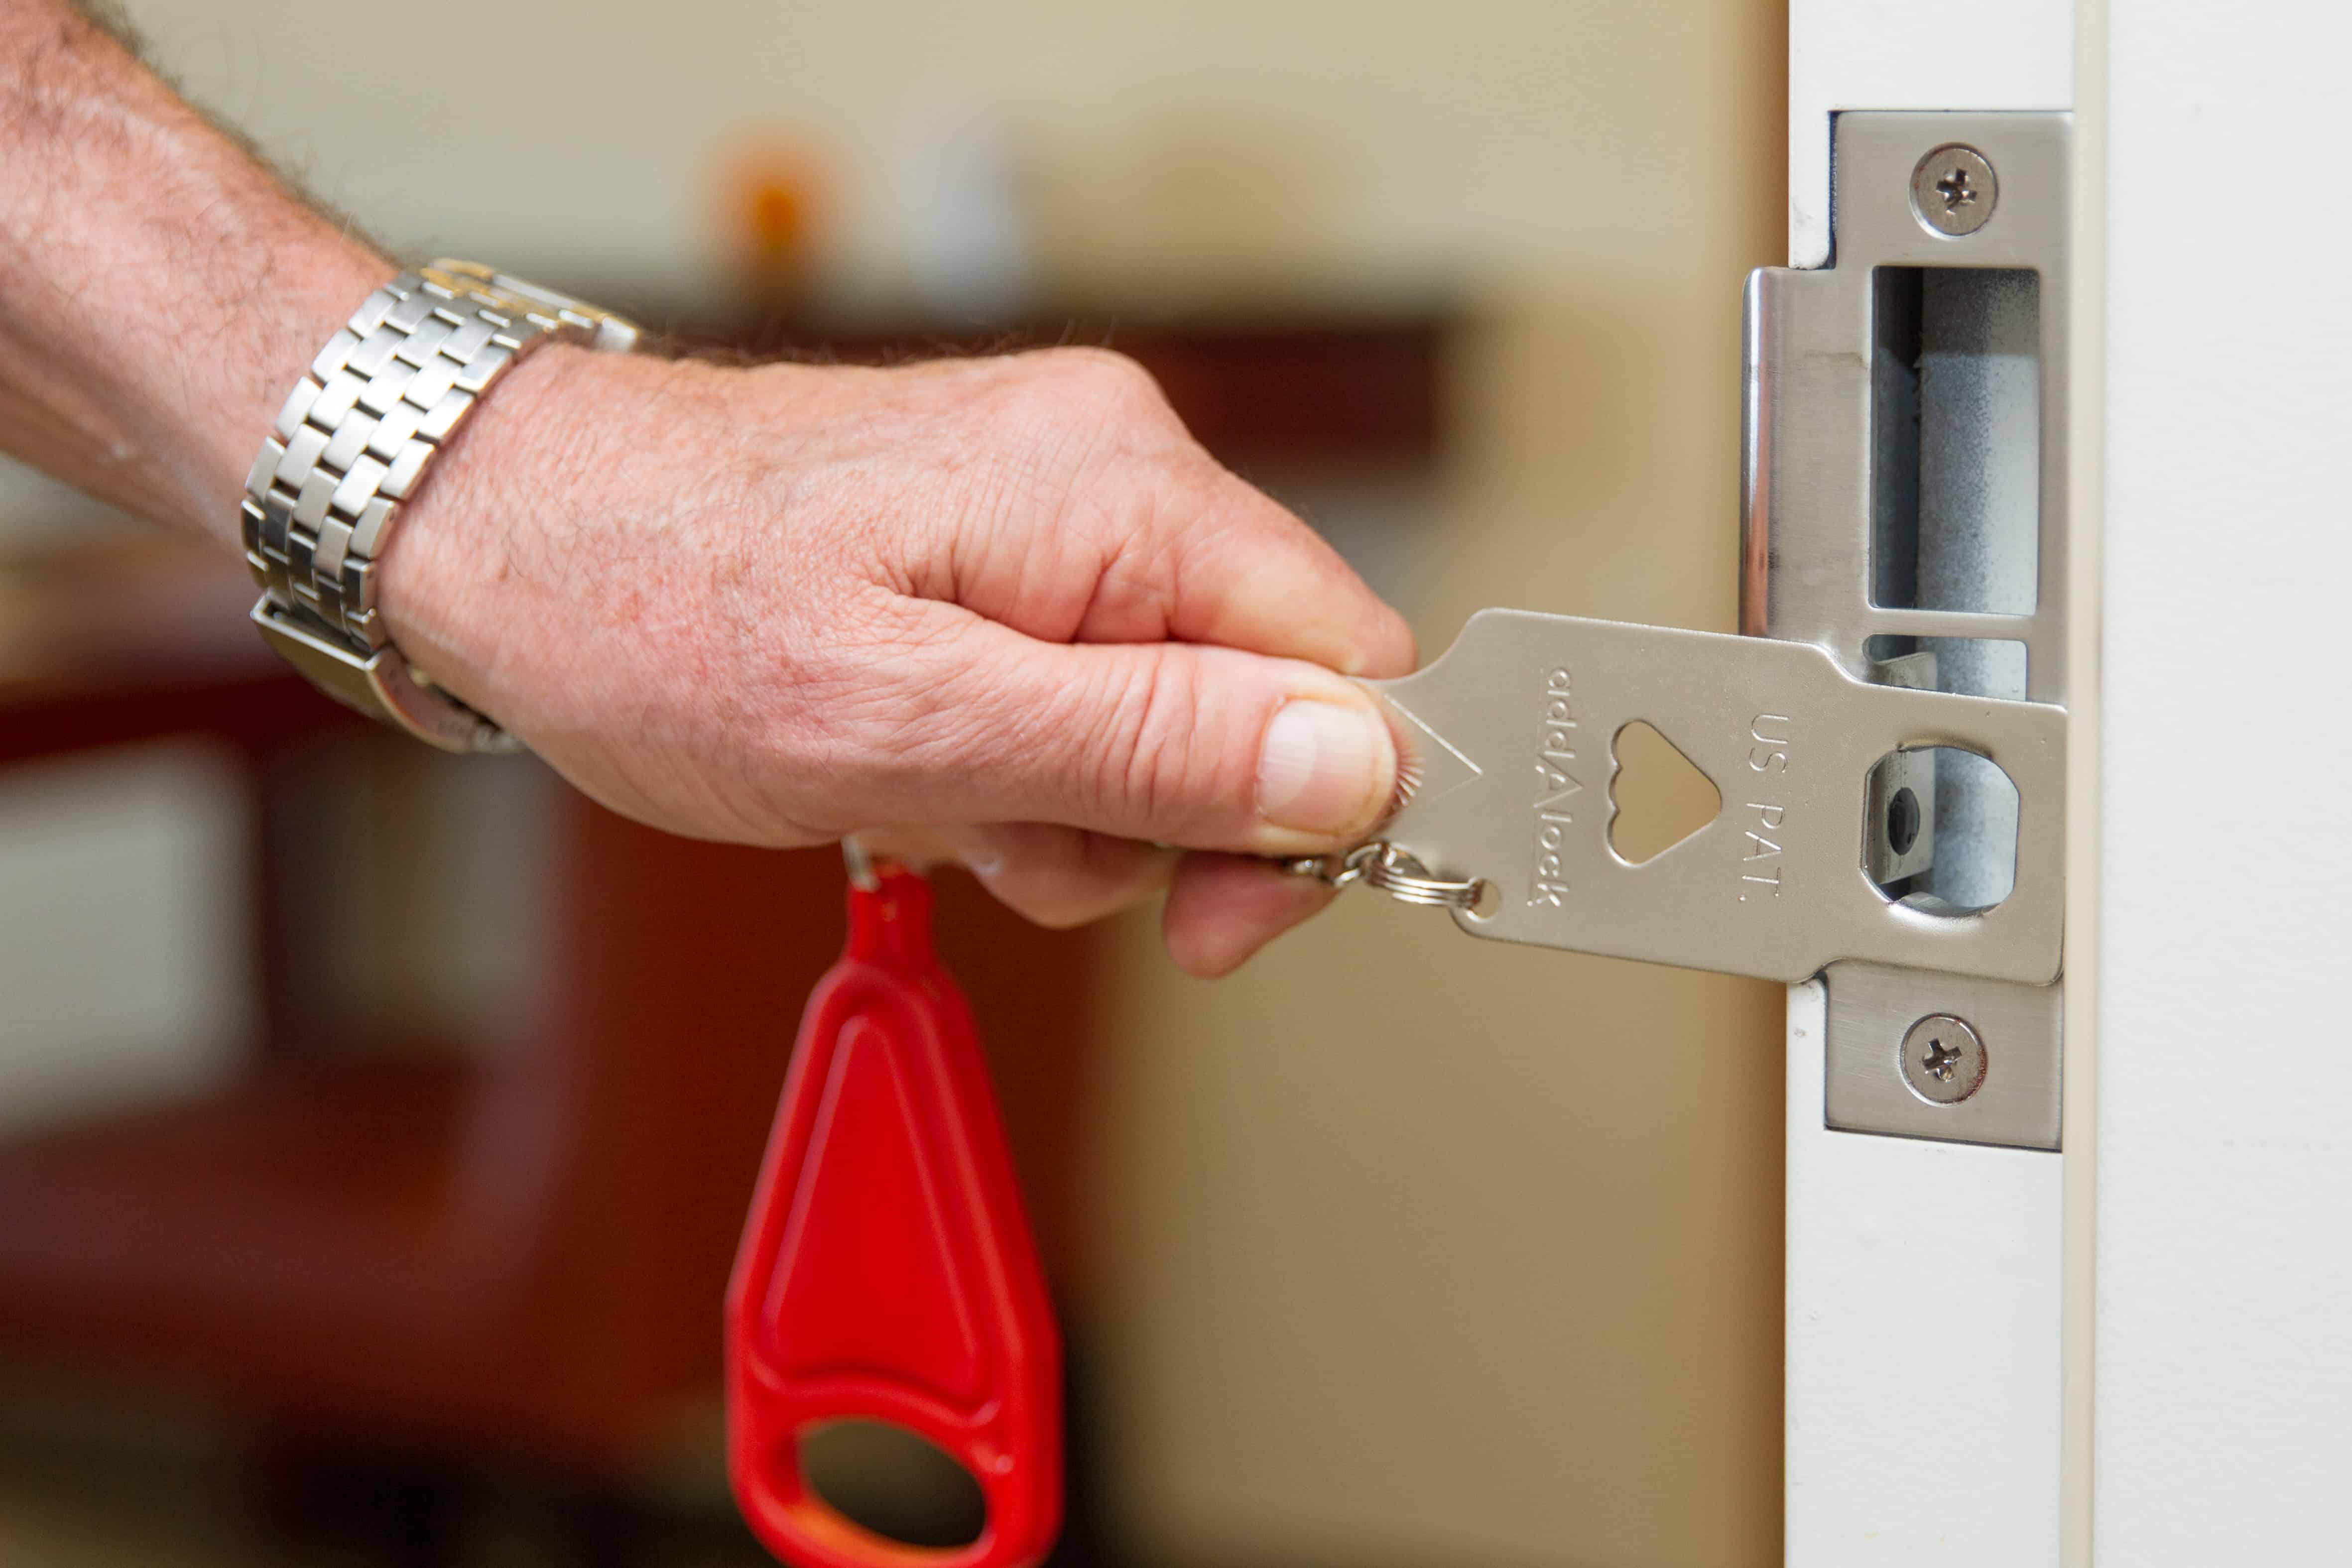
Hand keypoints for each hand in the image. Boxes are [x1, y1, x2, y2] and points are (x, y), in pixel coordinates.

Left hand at [377, 343, 1415, 974]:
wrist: (494, 527)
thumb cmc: (650, 613)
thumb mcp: (899, 722)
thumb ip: (1140, 747)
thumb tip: (1354, 768)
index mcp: (1119, 490)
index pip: (1347, 663)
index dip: (1311, 814)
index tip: (1208, 916)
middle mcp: (1111, 471)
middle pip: (1266, 694)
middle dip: (1161, 818)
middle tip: (1021, 853)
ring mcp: (1056, 504)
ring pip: (1171, 711)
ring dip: (1070, 806)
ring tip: (928, 798)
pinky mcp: (1002, 545)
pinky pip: (1085, 686)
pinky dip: (1017, 763)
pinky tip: (917, 769)